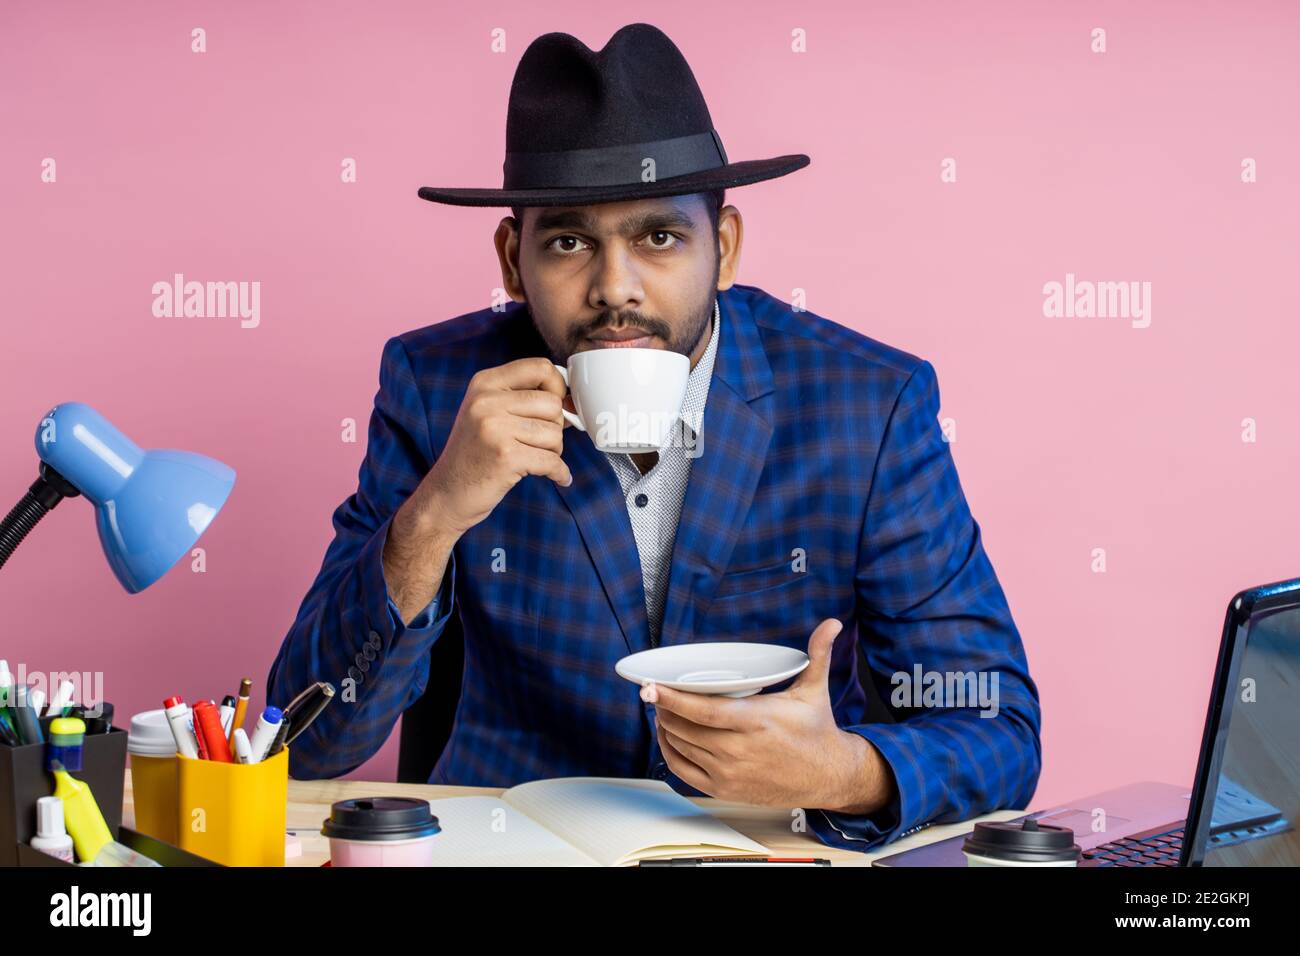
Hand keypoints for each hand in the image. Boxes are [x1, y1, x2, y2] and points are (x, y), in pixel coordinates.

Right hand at [415, 356, 574, 536]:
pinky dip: (559, 473)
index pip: (540, 367)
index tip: (556, 406)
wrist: (447, 493)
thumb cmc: (474, 453)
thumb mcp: (487, 413)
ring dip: (553, 451)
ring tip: (534, 459)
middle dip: (555, 426)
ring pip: (554, 433)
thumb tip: (571, 400)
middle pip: (552, 403)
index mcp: (484, 383)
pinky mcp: (506, 456)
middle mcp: (487, 401)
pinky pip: (552, 461)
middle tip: (540, 442)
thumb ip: (522, 398)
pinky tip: (557, 477)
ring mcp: (495, 428)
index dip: (558, 387)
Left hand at [642, 618, 895, 813]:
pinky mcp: (725, 790)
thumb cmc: (816, 730)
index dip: (673, 699)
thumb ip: (818, 653)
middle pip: (685, 728)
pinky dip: (670, 753)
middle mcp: (739, 750)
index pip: (704, 711)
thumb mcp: (815, 689)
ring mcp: (730, 773)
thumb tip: (831, 623)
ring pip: (681, 748)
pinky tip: (669, 738)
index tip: (650, 686)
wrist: (828, 776)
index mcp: (757, 721)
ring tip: (662, 710)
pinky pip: (684, 772)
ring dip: (665, 728)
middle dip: (664, 708)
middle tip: (655, 692)